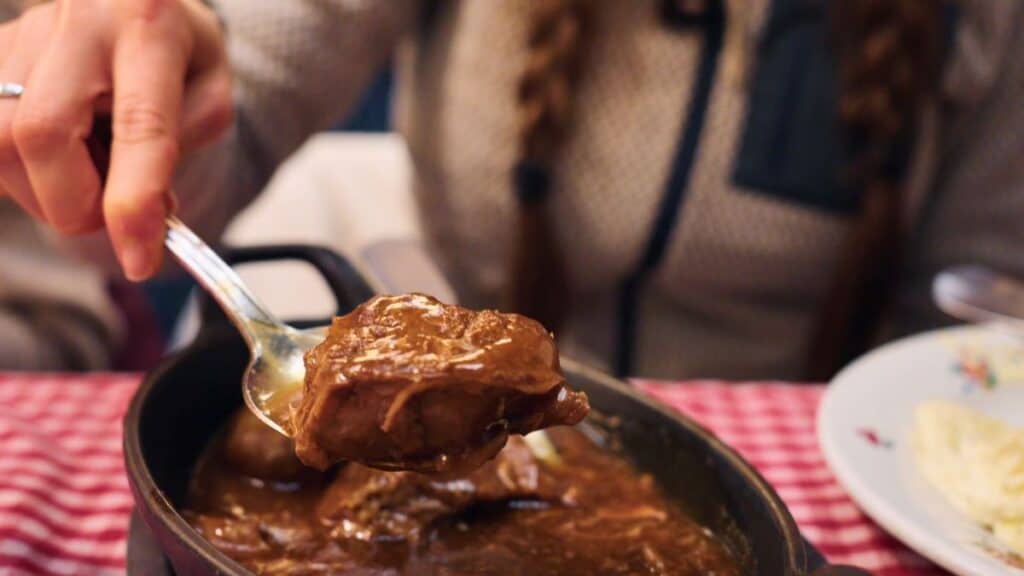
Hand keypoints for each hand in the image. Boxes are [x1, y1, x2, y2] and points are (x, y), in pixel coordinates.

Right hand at [0, 0, 231, 279]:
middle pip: (41, 136)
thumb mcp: (214, 94)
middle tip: (113, 211)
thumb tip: (145, 209)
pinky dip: (23, 174)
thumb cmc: (179, 56)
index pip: (138, 126)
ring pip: (0, 146)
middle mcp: (75, 22)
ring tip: (91, 171)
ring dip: (48, 192)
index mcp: (148, 26)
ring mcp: (19, 36)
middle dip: (77, 203)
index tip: (140, 259)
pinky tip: (60, 158)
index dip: (134, 201)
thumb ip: (187, 146)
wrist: (136, 4)